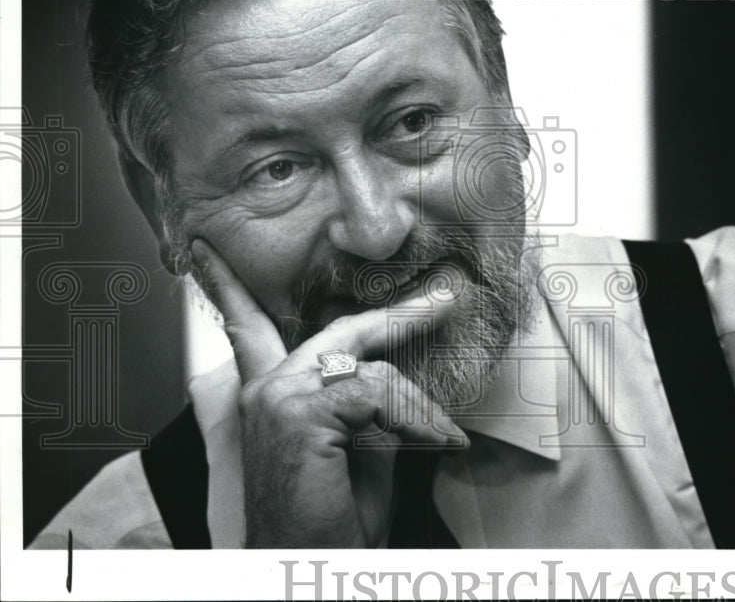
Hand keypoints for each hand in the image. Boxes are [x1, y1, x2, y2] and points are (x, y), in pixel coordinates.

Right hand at [190, 238, 467, 547]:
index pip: (249, 326)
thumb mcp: (355, 452)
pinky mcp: (299, 411)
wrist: (305, 570)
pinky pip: (377, 393)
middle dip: (399, 316)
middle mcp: (266, 388)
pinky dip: (414, 418)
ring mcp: (279, 397)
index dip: (230, 286)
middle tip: (444, 300)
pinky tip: (434, 442)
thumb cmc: (330, 523)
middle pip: (340, 331)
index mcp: (269, 395)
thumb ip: (364, 407)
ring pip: (368, 364)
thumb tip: (395, 375)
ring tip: (443, 433)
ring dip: (416, 400)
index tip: (206, 250)